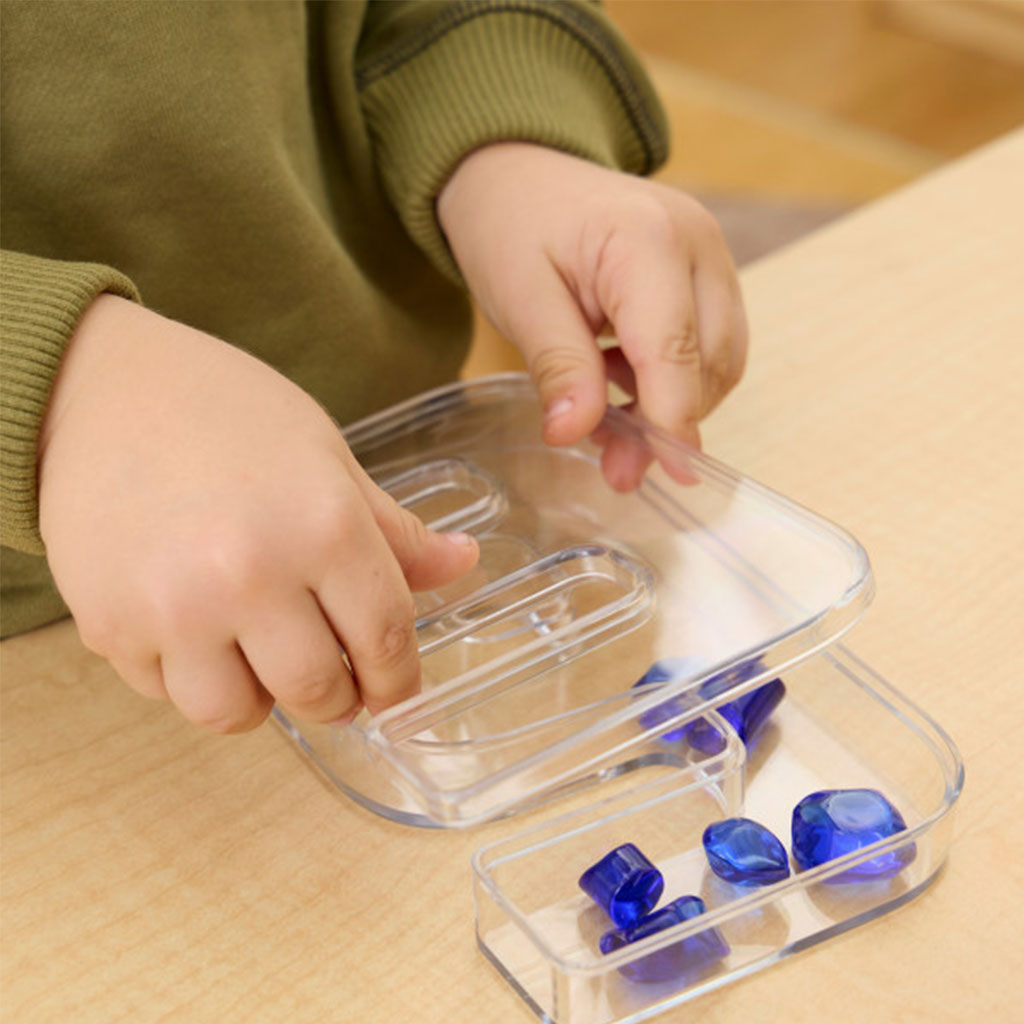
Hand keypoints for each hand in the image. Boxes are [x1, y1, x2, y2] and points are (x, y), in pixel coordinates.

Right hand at [37, 296, 477, 731]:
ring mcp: (174, 607)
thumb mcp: (328, 457)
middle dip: (337, 698)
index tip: (395, 692)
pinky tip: (197, 629)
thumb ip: (392, 530)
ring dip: (260, 698)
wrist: (102, 386)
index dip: (399, 680)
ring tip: (259, 656)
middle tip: (333, 680)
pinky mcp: (110, 626)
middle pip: (317, 690)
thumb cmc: (228, 411)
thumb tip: (462, 564)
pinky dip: (192, 676)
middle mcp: (251, 575)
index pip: (386, 639)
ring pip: (236, 713)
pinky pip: (166, 693)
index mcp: (324, 527)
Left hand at [438, 142, 747, 488]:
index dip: (672, 421)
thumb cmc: (511, 224)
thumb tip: (575, 434)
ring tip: (607, 414)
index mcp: (645, 239)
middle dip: (668, 421)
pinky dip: (673, 377)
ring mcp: (709, 252)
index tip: (669, 475)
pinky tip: (620, 378)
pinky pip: (710, 341)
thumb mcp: (518, 297)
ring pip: (719, 358)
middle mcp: (696, 240)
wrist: (518, 172)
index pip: (674, 350)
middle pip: (709, 360)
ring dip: (672, 402)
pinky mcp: (706, 269)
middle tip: (613, 464)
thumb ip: (557, 365)